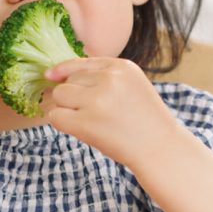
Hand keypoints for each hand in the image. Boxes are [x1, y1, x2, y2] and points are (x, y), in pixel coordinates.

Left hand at [44, 57, 186, 168]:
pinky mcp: (86, 123)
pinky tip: (75, 128)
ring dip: (63, 107)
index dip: (64, 70)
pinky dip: (59, 122)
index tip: (51, 76)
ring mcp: (97, 101)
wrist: (161, 148)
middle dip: (70, 95)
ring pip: (59, 95)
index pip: (81, 63)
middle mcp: (109, 79)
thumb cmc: (145, 121)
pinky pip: (56, 116)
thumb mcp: (132, 85)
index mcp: (122, 67)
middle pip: (68, 80)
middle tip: (84, 112)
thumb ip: (104, 77)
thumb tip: (56, 76)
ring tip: (82, 120)